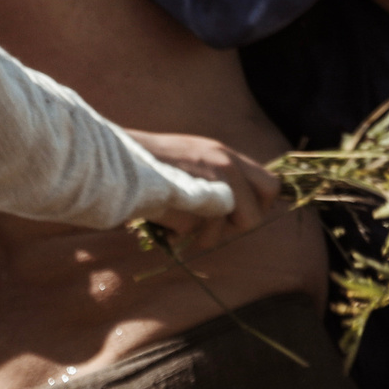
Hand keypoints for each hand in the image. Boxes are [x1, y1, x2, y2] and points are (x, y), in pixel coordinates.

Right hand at [127, 129, 278, 251]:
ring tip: (178, 216)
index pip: (271, 185)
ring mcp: (209, 186)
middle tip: (211, 224)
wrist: (117, 159)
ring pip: (224, 231)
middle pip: (256, 215)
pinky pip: (193, 233)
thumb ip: (219, 177)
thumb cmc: (151, 162)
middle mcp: (224, 166)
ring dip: (202, 234)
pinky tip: (162, 215)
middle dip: (237, 226)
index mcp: (225, 154)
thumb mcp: (193, 158)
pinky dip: (177, 231)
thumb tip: (240, 209)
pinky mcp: (190, 204)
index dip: (259, 206)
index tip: (238, 214)